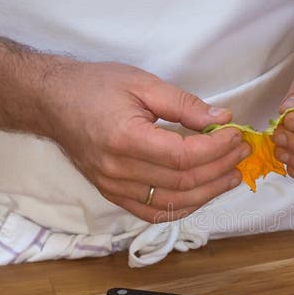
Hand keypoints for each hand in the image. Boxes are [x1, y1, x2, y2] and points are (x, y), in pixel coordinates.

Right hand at [42, 60, 248, 222]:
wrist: (52, 102)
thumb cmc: (94, 86)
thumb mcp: (142, 83)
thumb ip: (184, 104)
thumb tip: (222, 118)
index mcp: (124, 139)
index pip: (183, 156)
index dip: (216, 148)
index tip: (235, 134)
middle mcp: (118, 170)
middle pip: (183, 181)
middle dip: (220, 168)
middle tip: (241, 152)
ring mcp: (114, 187)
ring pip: (173, 202)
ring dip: (209, 191)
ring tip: (232, 174)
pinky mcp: (113, 194)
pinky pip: (154, 212)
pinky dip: (184, 206)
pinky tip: (204, 193)